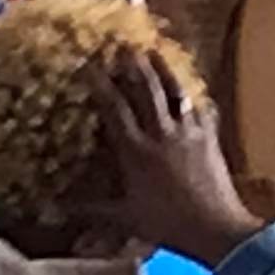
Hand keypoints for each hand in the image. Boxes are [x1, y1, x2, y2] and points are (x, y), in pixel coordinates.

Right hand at [92, 49, 264, 270]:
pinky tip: (191, 86)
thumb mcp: (126, 218)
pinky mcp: (209, 137)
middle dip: (133, 66)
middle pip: (145, 90)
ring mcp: (188, 132)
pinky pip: (200, 107)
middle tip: (123, 46)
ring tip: (154, 52)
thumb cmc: (168, 224)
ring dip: (162, 69)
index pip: (115, 109)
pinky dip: (192, 94)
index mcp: (136, 151)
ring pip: (173, 92)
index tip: (90, 66)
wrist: (216, 228)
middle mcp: (161, 134)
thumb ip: (93, 211)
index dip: (102, 85)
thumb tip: (58, 209)